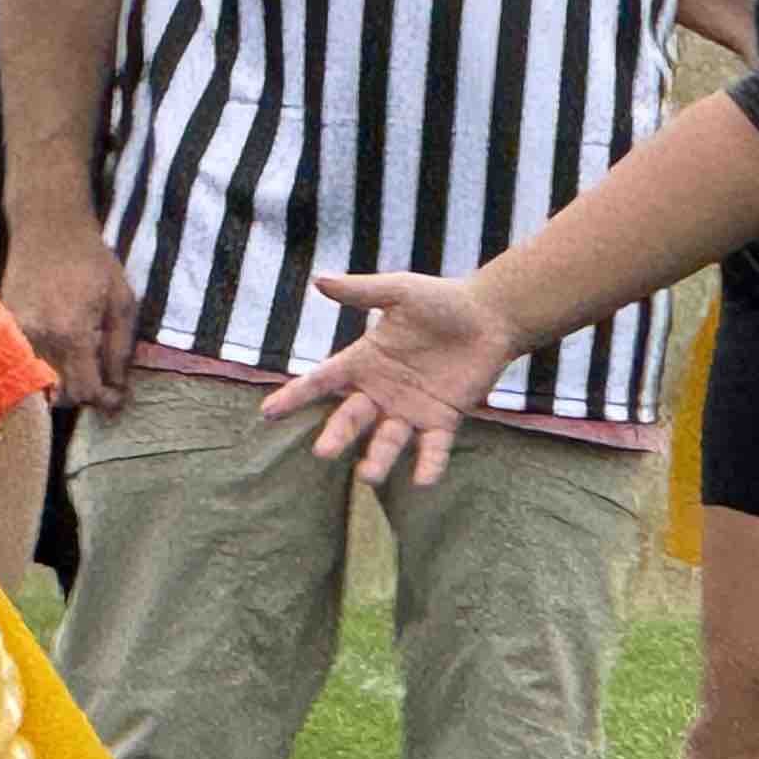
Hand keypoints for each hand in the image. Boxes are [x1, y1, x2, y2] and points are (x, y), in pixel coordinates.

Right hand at [2, 221, 140, 412]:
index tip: (115, 398)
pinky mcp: (5, 325)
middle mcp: (38, 338)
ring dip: (62, 383)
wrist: (48, 227)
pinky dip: (42, 367)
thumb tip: (117, 389)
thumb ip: (120, 350)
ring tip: (81, 366)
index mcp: (70, 332)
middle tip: (101, 382)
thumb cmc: (92, 261)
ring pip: (38, 382)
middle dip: (83, 394)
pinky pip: (24, 361)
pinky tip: (59, 351)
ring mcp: (17, 332)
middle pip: (58, 394)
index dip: (102, 400)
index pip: (83, 390)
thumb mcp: (121, 302)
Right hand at [263, 272, 519, 488]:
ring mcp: (411, 409)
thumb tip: (318, 279)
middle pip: (351, 418)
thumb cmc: (442, 300)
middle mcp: (382, 390)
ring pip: (388, 440)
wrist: (490, 315)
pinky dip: (429, 465)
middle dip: (338, 434)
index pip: (323, 380)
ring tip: (368, 475)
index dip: (296, 396)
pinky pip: (433, 448)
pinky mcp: (442, 420)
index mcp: (365, 361)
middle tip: (323, 451)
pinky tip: (424, 480)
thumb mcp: (400, 290)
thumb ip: (361, 290)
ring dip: (378, 458)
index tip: (268, 413)